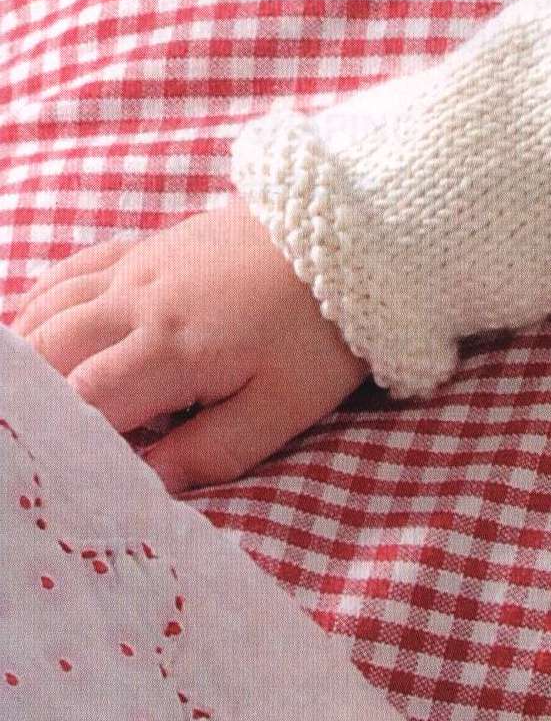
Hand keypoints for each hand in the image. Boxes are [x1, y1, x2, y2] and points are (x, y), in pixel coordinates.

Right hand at [5, 196, 368, 493]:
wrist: (348, 238)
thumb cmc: (321, 330)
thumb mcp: (286, 406)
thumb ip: (215, 450)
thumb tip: (151, 481)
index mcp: (170, 348)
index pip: (86, 398)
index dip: (68, 436)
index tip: (65, 466)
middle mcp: (136, 303)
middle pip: (49, 351)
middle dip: (33, 398)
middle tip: (34, 436)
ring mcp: (134, 269)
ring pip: (48, 310)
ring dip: (29, 355)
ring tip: (28, 401)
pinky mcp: (141, 249)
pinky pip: (68, 272)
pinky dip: (40, 305)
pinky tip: (30, 332)